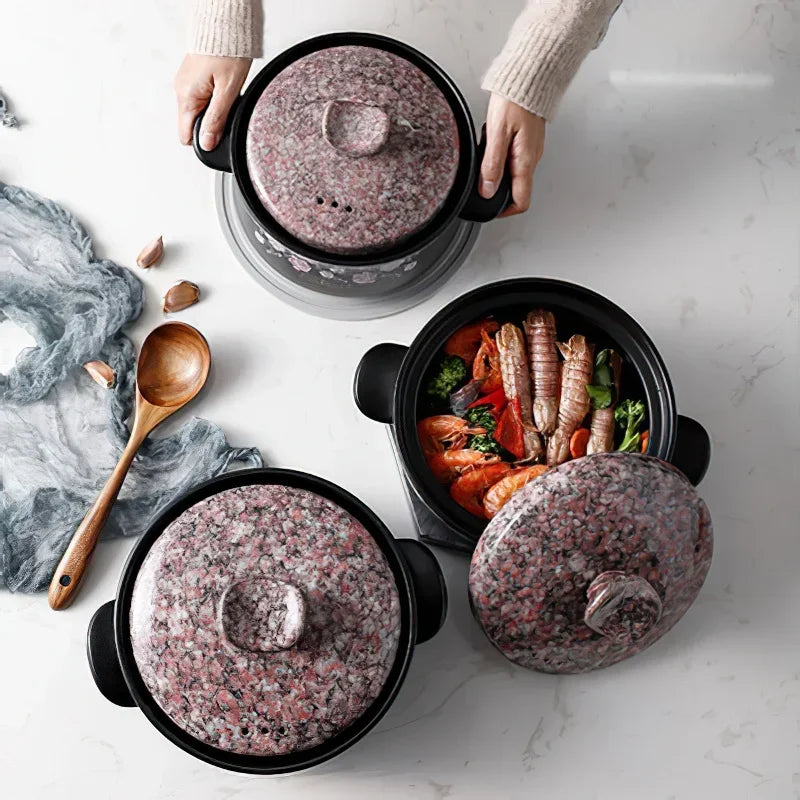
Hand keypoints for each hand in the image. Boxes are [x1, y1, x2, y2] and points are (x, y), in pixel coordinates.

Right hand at [174, 54, 251, 149]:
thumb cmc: (228, 52)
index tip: (218, 135)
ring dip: (212, 111)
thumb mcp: (228, 92)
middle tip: (227, 110)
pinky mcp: (191, 77)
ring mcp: (185, 82)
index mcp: (187, 97)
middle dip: (210, 125)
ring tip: (226, 95)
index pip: (186, 136)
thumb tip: (208, 144)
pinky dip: (211, 99)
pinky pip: (199, 97)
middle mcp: (181, 90)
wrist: (226, 25)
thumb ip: (217, 120)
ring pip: (197, 111)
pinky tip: (222, 88)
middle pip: (192, 124)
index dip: (203, 140)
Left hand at [479, 93, 545, 216]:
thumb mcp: (496, 134)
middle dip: (499, 192)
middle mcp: (532, 158)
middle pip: (518, 190)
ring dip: (499, 173)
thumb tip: (487, 190)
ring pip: (515, 173)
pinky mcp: (527, 139)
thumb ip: (491, 165)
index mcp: (525, 161)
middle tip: (482, 186)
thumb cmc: (515, 99)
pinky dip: (502, 158)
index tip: (491, 210)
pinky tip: (492, 146)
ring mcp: (531, 149)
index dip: (505, 211)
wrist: (530, 75)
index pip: (521, 201)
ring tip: (485, 161)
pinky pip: (515, 158)